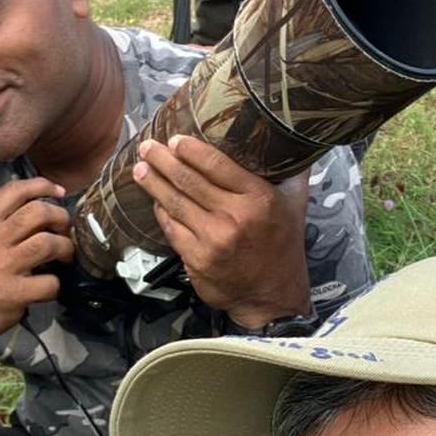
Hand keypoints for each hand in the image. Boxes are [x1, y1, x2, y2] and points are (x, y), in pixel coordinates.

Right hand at [0, 176, 73, 350]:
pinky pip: (49, 282)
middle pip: (38, 212)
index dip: (42, 186)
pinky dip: (55, 284)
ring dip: (65, 248)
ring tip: (64, 256)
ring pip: (48, 243)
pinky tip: (48, 287)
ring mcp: (0, 267)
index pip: (14, 191)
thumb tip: (38, 206)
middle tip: (65, 230)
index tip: (59, 192)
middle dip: (61, 218)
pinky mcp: (10, 294)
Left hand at [131, 134, 311, 327]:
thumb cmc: (283, 247)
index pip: (217, 165)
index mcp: (258, 198)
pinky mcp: (197, 259)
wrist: (273, 296)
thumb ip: (294, 174)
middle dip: (163, 160)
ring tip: (140, 168)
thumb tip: (294, 141)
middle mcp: (234, 216)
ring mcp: (213, 239)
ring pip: (175, 202)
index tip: (175, 139)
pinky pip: (172, 228)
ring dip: (154, 183)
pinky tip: (155, 201)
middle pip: (189, 180)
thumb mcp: (296, 205)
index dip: (191, 150)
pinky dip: (161, 212)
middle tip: (146, 146)